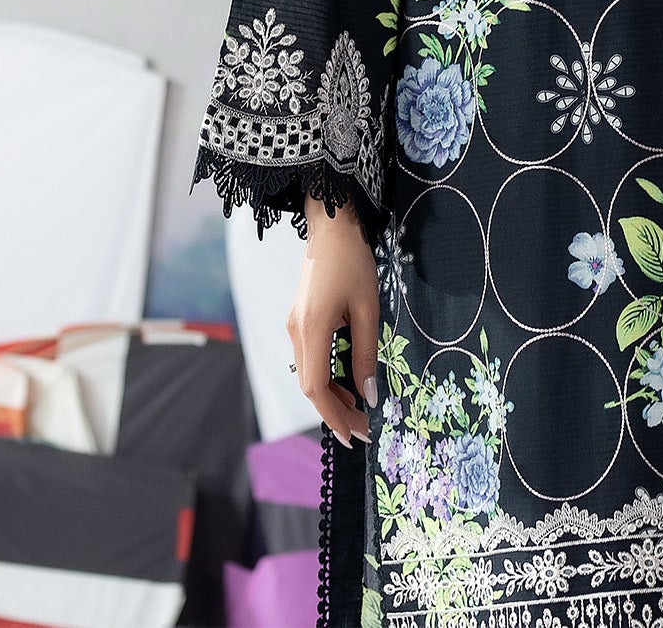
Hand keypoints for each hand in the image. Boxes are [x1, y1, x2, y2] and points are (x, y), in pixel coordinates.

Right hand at [286, 193, 380, 447]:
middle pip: (309, 385)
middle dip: (335, 412)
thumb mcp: (368, 308)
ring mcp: (294, 326)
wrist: (331, 228)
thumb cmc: (353, 262)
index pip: (316, 387)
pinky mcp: (298, 320)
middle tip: (364, 429)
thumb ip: (366, 352)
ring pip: (308, 374)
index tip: (355, 435)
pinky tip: (346, 384)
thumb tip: (369, 394)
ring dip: (331, 396)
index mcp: (312, 328)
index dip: (334, 415)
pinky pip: (309, 359)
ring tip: (359, 411)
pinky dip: (326, 377)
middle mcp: (296, 331)